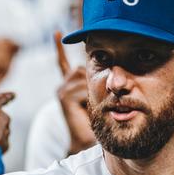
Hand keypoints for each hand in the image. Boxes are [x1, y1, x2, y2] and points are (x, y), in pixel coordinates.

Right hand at [55, 31, 96, 155]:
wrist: (89, 142)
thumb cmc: (101, 122)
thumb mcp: (103, 96)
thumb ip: (104, 81)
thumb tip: (116, 71)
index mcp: (70, 84)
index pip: (63, 62)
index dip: (59, 48)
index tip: (57, 32)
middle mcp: (64, 85)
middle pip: (83, 66)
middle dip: (94, 80)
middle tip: (96, 103)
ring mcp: (62, 90)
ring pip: (85, 74)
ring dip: (94, 90)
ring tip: (91, 107)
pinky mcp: (64, 97)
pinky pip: (83, 86)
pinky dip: (88, 95)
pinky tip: (80, 97)